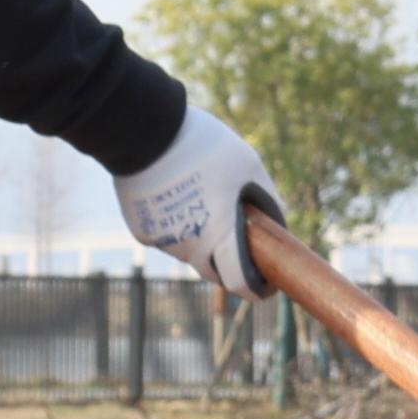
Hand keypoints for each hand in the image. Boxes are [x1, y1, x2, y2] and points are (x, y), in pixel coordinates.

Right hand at [114, 106, 282, 296]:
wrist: (144, 132)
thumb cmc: (204, 147)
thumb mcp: (248, 165)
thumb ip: (265, 198)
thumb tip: (276, 220)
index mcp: (220, 235)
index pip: (239, 282)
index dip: (255, 287)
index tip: (264, 283)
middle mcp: (190, 247)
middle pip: (213, 270)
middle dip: (227, 261)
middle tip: (235, 234)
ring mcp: (163, 240)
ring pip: (188, 251)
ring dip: (199, 238)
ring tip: (201, 200)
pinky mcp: (141, 229)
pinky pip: (165, 236)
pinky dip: (174, 224)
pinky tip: (174, 195)